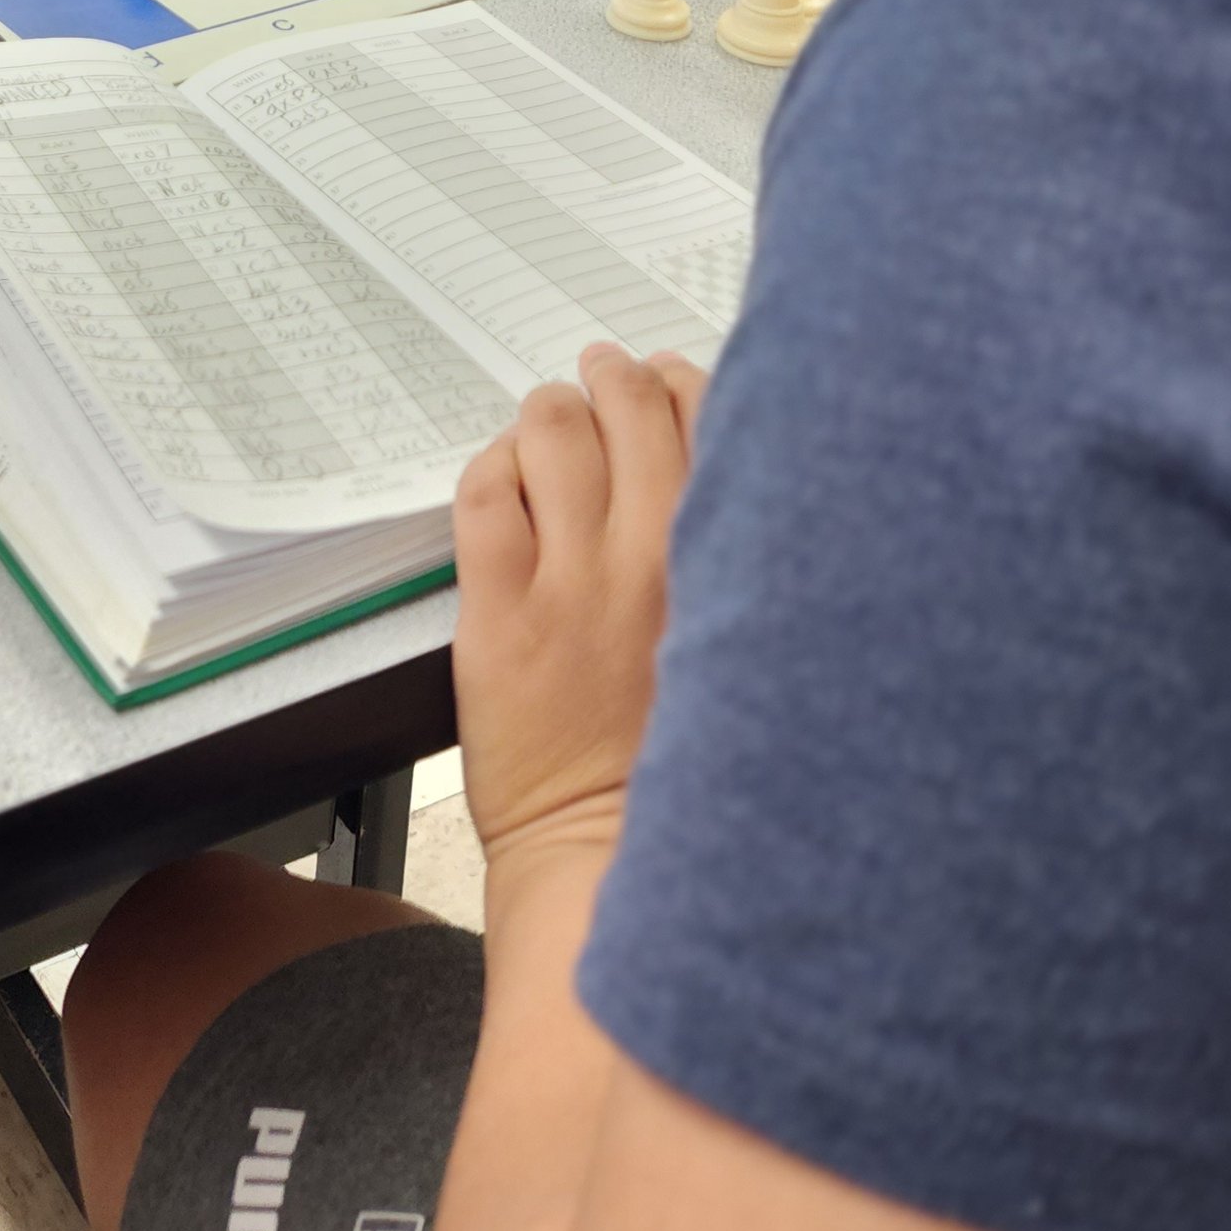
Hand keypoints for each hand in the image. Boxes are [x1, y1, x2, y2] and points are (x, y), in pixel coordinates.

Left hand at [452, 345, 705, 865]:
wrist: (610, 856)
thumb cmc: (683, 761)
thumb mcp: (744, 650)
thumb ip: (733, 563)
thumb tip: (709, 475)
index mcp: (721, 568)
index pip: (709, 421)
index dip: (681, 383)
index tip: (669, 378)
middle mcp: (650, 563)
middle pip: (628, 410)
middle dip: (614, 378)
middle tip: (604, 374)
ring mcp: (570, 584)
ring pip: (551, 433)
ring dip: (549, 414)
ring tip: (549, 421)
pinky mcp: (499, 614)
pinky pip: (486, 494)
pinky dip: (494, 467)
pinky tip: (506, 477)